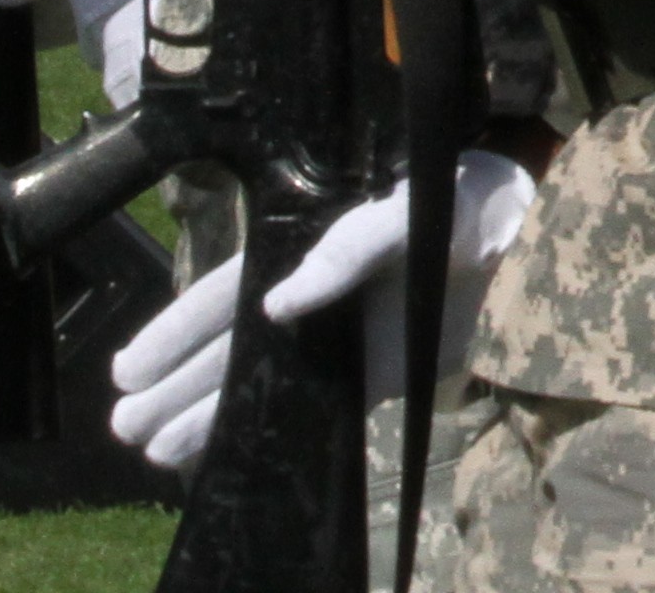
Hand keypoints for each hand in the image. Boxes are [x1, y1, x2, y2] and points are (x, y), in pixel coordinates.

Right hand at [107, 150, 537, 469]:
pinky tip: (225, 453)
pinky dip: (269, 430)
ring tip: (151, 449)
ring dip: (205, 414)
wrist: (530, 240)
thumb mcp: (405, 209)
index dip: (176, 332)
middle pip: (229, 348)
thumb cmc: (463, 202)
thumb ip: (347, 248)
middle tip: (124, 424)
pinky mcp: (374, 377)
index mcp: (305, 244)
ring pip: (259, 383)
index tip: (129, 368)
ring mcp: (339, 340)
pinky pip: (310, 409)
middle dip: (176, 384)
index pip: (226, 295)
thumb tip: (278, 303)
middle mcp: (313, 298)